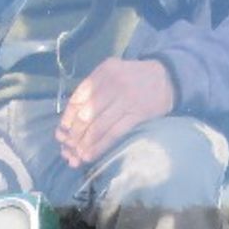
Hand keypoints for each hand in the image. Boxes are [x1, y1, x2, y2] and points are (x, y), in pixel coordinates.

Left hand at [56, 59, 175, 170]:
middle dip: (74, 135)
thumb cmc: (132, 78)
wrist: (167, 78)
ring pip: (98, 127)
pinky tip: (90, 155)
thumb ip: (92, 89)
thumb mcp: (111, 73)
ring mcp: (126, 100)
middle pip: (85, 114)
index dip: (67, 119)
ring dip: (84, 144)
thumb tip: (69, 120)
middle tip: (68, 148)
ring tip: (77, 155)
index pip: (77, 98)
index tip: (62, 133)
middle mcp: (113, 84)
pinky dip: (99, 147)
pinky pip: (113, 134)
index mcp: (103, 72)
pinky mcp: (137, 114)